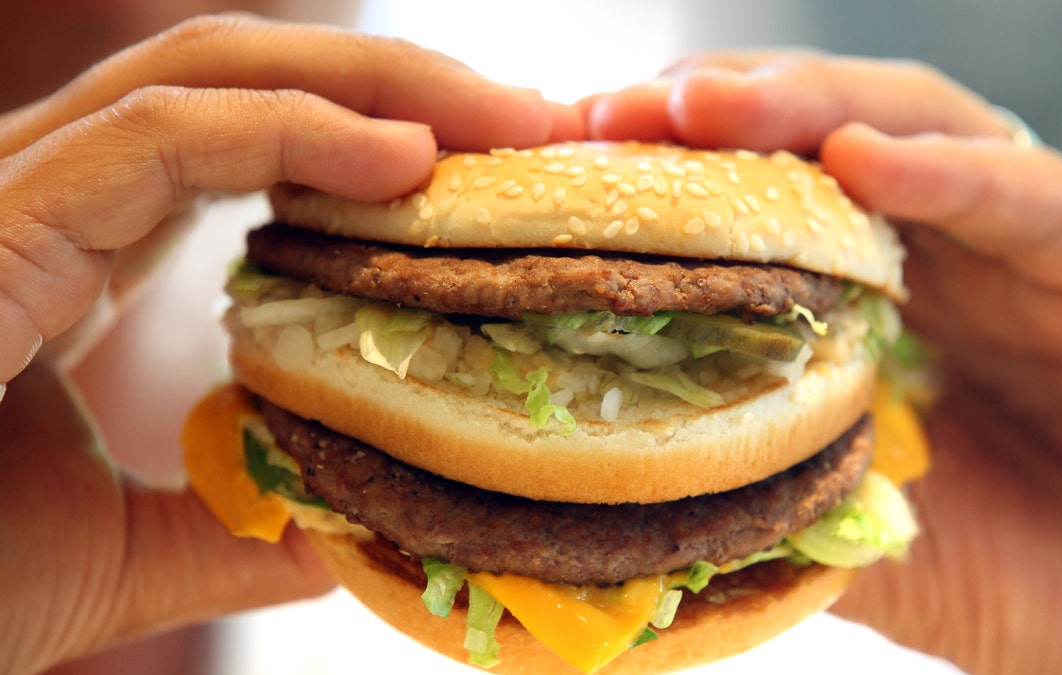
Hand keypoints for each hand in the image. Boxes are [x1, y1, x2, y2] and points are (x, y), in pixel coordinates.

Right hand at [0, 15, 583, 673]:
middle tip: (544, 124)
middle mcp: (57, 194)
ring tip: (509, 126)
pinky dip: (289, 130)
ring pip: (212, 74)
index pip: (258, 142)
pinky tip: (405, 162)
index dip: (385, 139)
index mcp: (88, 244)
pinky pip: (156, 135)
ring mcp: (15, 191)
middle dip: (406, 84)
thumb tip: (358, 528)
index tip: (508, 171)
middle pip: (254, 80)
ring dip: (376, 85)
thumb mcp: (126, 555)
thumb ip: (240, 526)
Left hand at [586, 52, 1061, 673]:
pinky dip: (953, 172)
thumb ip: (792, 507)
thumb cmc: (1054, 585)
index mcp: (881, 313)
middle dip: (709, 123)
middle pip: (817, 146)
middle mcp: (947, 258)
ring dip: (802, 106)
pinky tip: (866, 156)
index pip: (761, 220)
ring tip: (697, 108)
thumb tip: (651, 507)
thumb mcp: (886, 549)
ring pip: (915, 130)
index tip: (555, 190)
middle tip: (600, 119)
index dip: (664, 195)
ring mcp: (1033, 248)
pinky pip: (1040, 199)